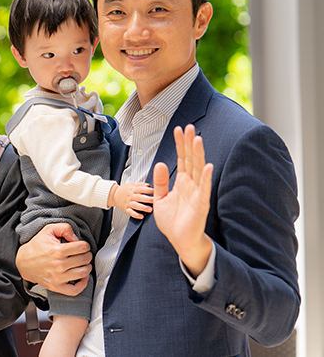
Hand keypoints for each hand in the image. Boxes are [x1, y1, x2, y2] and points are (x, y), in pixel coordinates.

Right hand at [16, 223, 91, 295]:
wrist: (24, 262)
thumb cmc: (37, 246)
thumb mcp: (49, 230)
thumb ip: (65, 228)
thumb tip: (76, 238)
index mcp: (57, 250)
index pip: (82, 247)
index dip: (85, 245)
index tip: (83, 245)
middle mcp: (59, 265)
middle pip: (84, 259)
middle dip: (87, 255)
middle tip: (84, 253)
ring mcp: (58, 277)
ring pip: (83, 273)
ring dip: (87, 267)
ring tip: (84, 263)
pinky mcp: (56, 286)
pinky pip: (75, 290)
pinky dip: (83, 284)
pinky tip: (83, 277)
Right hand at [110, 182, 153, 219]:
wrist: (113, 194)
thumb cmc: (124, 190)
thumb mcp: (132, 184)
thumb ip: (140, 184)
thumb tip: (148, 185)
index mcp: (133, 189)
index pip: (141, 189)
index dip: (149, 190)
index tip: (155, 191)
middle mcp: (131, 196)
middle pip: (140, 197)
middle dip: (148, 199)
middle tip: (155, 201)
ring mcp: (128, 203)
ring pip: (136, 205)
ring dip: (143, 207)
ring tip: (150, 209)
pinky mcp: (126, 208)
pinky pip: (131, 212)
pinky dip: (136, 215)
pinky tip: (141, 216)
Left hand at [153, 124, 212, 277]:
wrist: (179, 240)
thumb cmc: (172, 221)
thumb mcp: (160, 198)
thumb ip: (160, 182)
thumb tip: (160, 163)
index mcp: (181, 182)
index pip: (181, 159)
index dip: (180, 144)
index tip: (179, 129)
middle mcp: (191, 184)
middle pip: (191, 159)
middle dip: (189, 143)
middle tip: (189, 127)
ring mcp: (197, 193)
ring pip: (199, 170)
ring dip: (198, 155)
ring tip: (197, 139)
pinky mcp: (201, 204)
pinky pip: (204, 189)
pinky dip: (206, 178)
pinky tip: (208, 166)